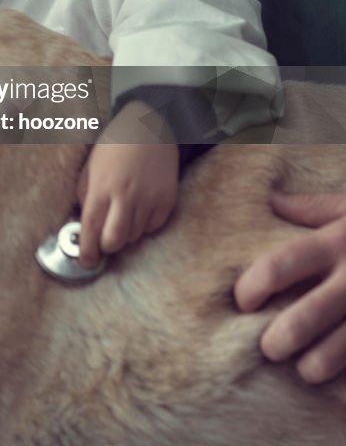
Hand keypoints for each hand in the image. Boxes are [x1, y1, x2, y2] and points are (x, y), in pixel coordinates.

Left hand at [76, 137, 178, 268]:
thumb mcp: (91, 166)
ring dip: (125, 234)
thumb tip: (82, 225)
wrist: (150, 125)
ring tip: (122, 213)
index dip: (86, 251)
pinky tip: (139, 208)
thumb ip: (85, 195)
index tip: (85, 261)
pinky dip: (144, 225)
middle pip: (114, 240)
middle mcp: (126, 194)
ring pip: (134, 236)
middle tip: (103, 241)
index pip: (91, 228)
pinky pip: (153, 227)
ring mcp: (149, 198)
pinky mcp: (167, 200)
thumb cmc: (115, 144)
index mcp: (103, 186)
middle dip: (106, 247)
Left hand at [234, 192, 345, 382]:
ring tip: (305, 370)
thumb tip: (272, 201)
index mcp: (335, 243)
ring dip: (316, 365)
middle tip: (268, 347)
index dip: (254, 285)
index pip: (281, 264)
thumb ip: (312, 208)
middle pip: (306, 315)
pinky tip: (342, 379)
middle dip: (280, 338)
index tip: (243, 300)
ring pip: (339, 348)